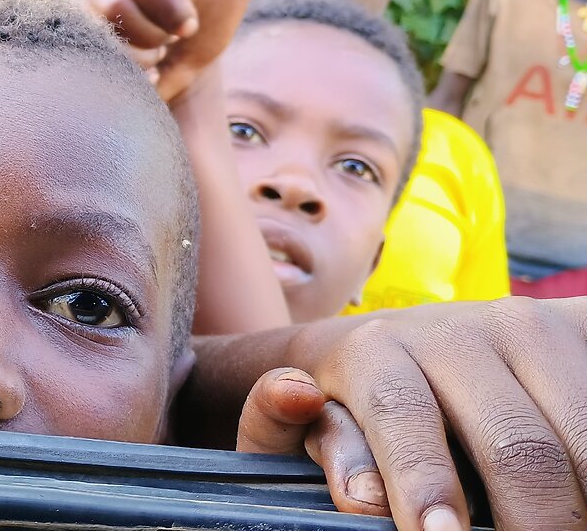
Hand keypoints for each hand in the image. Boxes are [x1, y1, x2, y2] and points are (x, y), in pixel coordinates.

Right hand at [72, 0, 296, 100]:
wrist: (180, 70)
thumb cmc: (207, 21)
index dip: (170, 8)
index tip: (189, 27)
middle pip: (116, 8)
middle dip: (152, 38)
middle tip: (169, 41)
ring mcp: (80, 6)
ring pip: (101, 40)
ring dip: (136, 62)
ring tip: (150, 56)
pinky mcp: (68, 39)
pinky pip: (88, 61)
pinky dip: (117, 77)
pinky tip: (130, 73)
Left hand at [249, 298, 586, 530]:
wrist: (407, 342)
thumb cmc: (348, 402)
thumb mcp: (306, 418)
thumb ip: (287, 424)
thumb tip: (295, 393)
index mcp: (376, 350)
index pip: (404, 416)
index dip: (424, 483)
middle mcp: (455, 333)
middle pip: (517, 447)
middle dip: (532, 520)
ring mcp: (525, 333)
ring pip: (578, 438)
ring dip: (581, 501)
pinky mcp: (576, 335)